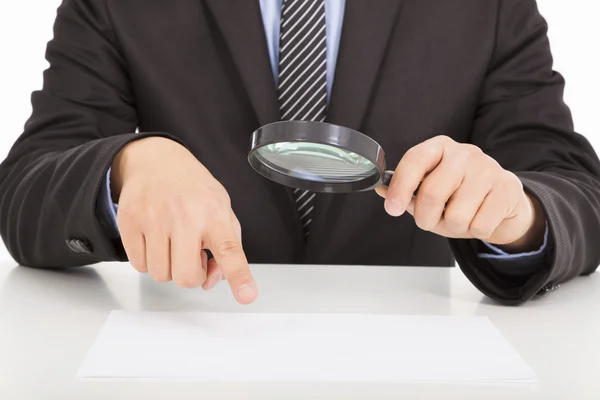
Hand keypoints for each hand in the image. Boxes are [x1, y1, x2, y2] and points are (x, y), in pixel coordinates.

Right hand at [111, 137, 257, 303]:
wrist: (156, 161)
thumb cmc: (194, 190)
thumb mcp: (222, 209)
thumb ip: (227, 247)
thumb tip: (212, 280)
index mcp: (214, 213)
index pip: (229, 250)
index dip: (239, 275)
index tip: (247, 295)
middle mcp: (185, 216)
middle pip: (186, 277)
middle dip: (192, 276)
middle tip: (193, 256)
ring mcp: (154, 219)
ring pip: (161, 275)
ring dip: (169, 267)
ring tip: (174, 243)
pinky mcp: (130, 222)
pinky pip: (139, 265)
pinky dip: (149, 260)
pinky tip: (156, 240)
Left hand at [376, 136, 545, 251]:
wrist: (501, 200)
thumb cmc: (458, 195)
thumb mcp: (430, 191)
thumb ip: (407, 193)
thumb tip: (381, 190)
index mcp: (439, 147)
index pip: (415, 161)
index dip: (400, 187)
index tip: (392, 209)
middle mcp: (463, 153)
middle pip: (432, 193)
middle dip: (425, 218)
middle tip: (429, 221)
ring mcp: (487, 168)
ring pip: (457, 215)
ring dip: (453, 227)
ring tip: (459, 218)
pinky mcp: (507, 187)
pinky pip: (480, 224)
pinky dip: (474, 230)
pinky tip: (478, 218)